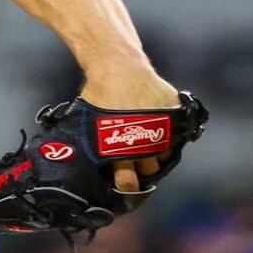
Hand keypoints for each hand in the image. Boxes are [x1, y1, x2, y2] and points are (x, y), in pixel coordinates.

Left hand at [79, 66, 180, 193]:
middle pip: (149, 169)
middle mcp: (145, 141)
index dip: (127, 186)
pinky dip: (168, 133)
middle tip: (135, 161)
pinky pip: (176, 133)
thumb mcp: (88, 122)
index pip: (128, 179)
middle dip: (142, 168)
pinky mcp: (175, 113)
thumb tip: (77, 162)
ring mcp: (163, 127)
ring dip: (156, 151)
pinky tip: (157, 128)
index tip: (126, 185)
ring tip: (145, 142)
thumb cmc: (99, 94)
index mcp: (121, 147)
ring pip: (164, 152)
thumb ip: (93, 145)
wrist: (118, 66)